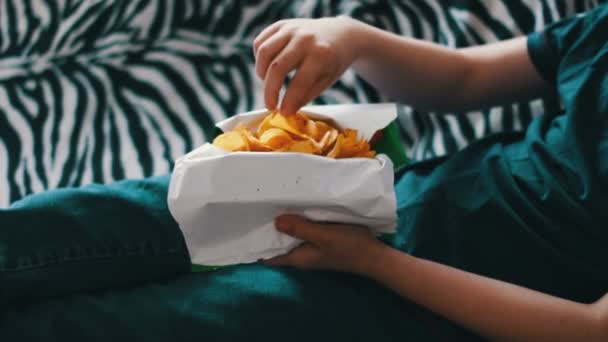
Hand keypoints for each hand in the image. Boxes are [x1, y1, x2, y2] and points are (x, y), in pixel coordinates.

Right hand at [253, 17, 360, 114]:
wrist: (341, 35)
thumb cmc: (332, 62)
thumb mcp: (326, 80)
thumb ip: (306, 95)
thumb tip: (286, 110)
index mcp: (321, 55)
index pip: (299, 82)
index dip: (289, 101)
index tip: (283, 113)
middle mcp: (305, 39)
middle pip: (277, 68)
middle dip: (270, 91)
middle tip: (270, 106)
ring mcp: (292, 28)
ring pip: (264, 52)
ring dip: (261, 73)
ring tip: (268, 84)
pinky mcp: (282, 24)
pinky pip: (260, 42)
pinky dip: (259, 58)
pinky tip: (267, 68)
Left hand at [264, 215, 387, 274]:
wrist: (374, 256)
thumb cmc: (348, 246)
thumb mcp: (323, 235)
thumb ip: (300, 229)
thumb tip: (275, 221)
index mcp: (298, 258)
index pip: (269, 257)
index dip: (255, 247)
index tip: (244, 230)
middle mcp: (302, 256)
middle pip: (278, 246)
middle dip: (267, 232)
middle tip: (255, 212)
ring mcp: (312, 250)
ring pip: (290, 239)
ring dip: (283, 227)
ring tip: (270, 207)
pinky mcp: (321, 243)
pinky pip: (303, 234)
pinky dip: (297, 224)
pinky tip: (296, 211)